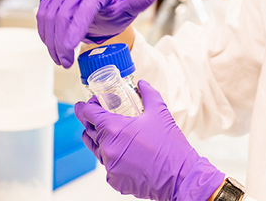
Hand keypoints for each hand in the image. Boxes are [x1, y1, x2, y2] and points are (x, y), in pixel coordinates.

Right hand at [37, 0, 157, 67]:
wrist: (99, 8)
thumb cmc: (114, 12)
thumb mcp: (127, 11)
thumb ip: (138, 3)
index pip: (84, 8)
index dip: (75, 28)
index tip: (71, 48)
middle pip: (63, 15)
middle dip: (62, 42)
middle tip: (65, 63)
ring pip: (49, 16)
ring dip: (51, 41)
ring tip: (60, 59)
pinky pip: (41, 14)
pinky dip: (45, 33)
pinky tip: (53, 46)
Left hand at [76, 80, 224, 200]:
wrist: (179, 176)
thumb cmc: (169, 144)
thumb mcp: (159, 111)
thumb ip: (148, 93)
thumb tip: (142, 84)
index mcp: (114, 129)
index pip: (88, 114)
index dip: (86, 106)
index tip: (90, 102)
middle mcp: (107, 149)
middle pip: (88, 132)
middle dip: (89, 121)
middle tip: (92, 114)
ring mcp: (110, 166)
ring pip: (96, 149)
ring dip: (98, 138)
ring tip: (105, 131)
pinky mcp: (115, 180)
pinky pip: (107, 164)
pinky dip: (111, 156)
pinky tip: (123, 150)